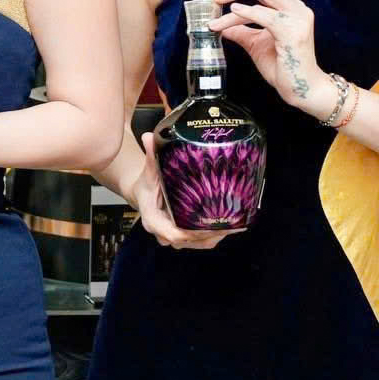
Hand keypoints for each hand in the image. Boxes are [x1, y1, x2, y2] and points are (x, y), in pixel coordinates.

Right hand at [132, 131, 231, 249]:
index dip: (188, 233)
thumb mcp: (148, 171)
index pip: (169, 233)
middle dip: (209, 233)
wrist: (142, 196)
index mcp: (152, 219)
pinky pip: (201, 241)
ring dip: (216, 235)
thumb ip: (151, 156)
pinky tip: (232, 226)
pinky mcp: (184, 237)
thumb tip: (149, 136)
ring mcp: (174, 237)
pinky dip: (216, 235)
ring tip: (235, 224)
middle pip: (188, 240)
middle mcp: (162, 232)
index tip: (206, 226)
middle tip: (230, 222)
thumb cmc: (146, 185)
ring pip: (198, 243)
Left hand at [208, 0, 336, 118]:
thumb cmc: (282, 67)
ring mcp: (298, 19)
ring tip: (216, 20)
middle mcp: (297, 9)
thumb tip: (220, 26)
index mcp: (290, 9)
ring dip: (235, 6)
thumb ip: (241, 32)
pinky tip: (234, 12)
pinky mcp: (293, 32)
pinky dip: (248, 13)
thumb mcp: (255, 44)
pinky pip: (267, 16)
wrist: (302, 88)